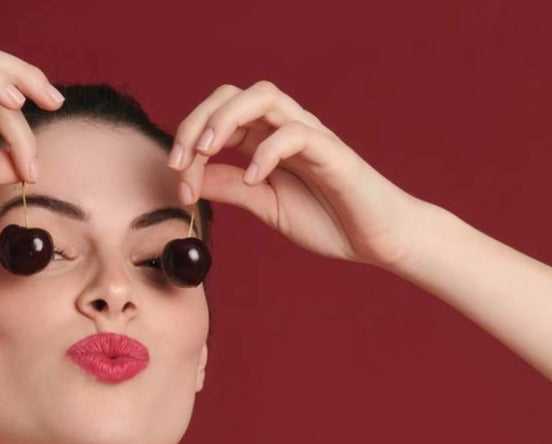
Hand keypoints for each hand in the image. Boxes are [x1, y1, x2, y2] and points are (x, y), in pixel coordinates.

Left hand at [169, 81, 430, 269]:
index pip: (218, 117)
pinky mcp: (331, 152)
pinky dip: (268, 153)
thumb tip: (189, 177)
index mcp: (265, 140)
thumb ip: (230, 187)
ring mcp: (309, 135)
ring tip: (206, 153)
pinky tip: (255, 179)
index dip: (189, 140)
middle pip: (233, 95)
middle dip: (197, 122)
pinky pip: (296, 134)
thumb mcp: (264, 205)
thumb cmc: (328, 219)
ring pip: (263, 98)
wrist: (376, 239)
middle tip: (178, 162)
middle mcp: (284, 128)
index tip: (175, 179)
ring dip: (226, 120)